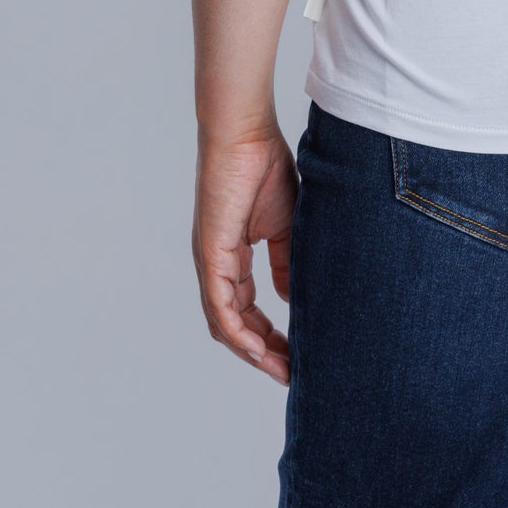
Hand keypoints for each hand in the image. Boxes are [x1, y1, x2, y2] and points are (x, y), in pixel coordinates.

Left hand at [192, 126, 296, 384]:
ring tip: (281, 369)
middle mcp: (216, 265)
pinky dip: (239, 333)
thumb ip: (287, 261)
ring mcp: (210, 262)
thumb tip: (290, 298)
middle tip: (293, 373)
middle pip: (234, 325)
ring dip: (251, 351)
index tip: (297, 356)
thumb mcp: (287, 224)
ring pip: (224, 324)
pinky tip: (259, 349)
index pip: (246, 309)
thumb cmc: (265, 167)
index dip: (270, 336)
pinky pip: (220, 307)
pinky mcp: (210, 254)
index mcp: (232, 256)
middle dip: (263, 353)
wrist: (246, 134)